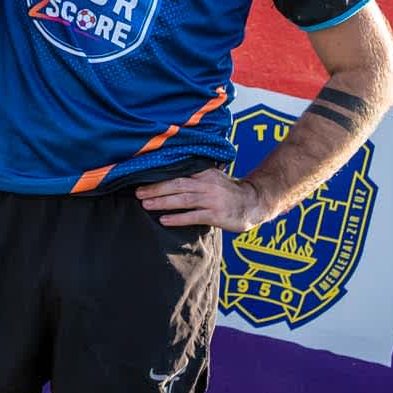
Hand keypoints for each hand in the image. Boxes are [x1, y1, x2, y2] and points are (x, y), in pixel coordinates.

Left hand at [136, 170, 265, 231]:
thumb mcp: (213, 178)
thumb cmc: (230, 191)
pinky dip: (178, 218)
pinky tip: (164, 220)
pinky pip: (194, 216)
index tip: (142, 178)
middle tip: (138, 193)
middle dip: (156, 188)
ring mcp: (212, 199)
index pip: (178, 172)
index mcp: (205, 173)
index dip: (159, 175)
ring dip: (163, 202)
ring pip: (183, 199)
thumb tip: (169, 177)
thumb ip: (195, 176)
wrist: (255, 202)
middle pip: (177, 184)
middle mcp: (207, 184)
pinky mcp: (217, 215)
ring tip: (146, 204)